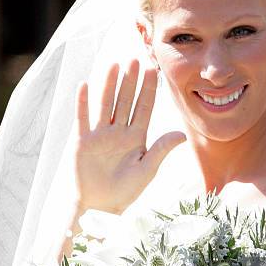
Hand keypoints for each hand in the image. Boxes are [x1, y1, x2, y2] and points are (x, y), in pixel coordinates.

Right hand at [74, 60, 186, 213]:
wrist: (101, 206)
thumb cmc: (125, 191)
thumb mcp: (147, 170)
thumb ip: (161, 149)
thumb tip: (182, 133)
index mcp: (136, 137)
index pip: (144, 108)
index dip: (149, 90)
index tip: (154, 70)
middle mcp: (119, 132)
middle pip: (126, 101)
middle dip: (131, 81)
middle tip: (136, 59)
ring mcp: (100, 135)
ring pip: (106, 104)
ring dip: (110, 85)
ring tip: (115, 64)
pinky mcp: (83, 141)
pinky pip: (83, 118)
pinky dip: (83, 103)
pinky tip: (84, 85)